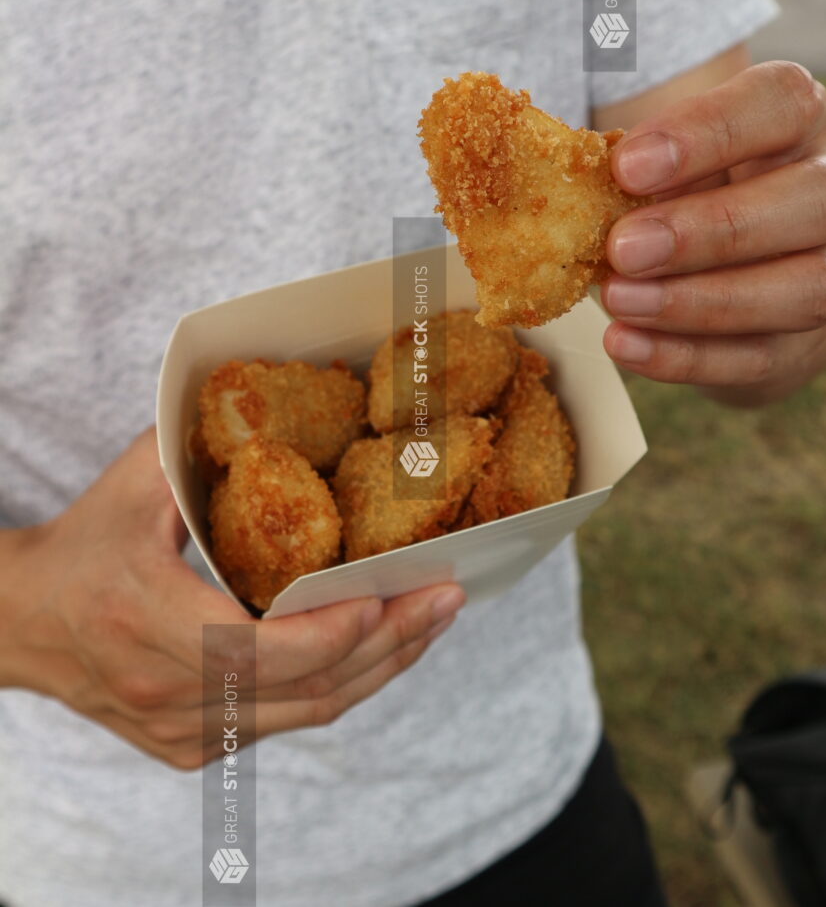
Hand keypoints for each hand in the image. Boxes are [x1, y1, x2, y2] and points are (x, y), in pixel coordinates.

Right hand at [1, 428, 464, 769]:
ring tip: (432, 619)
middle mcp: (167, 694)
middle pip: (305, 690)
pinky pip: (288, 720)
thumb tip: (272, 415)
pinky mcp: (193, 747)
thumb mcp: (132, 484)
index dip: (334, 632)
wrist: (21, 624)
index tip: (391, 595)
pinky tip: (381, 646)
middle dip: (389, 645)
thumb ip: (198, 449)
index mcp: (147, 622)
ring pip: (307, 714)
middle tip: (446, 598)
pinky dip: (342, 683)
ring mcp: (183, 732)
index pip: (259, 650)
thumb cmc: (81, 546)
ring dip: (379, 668)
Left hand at [601, 60, 825, 400]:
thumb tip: (571, 188)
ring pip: (802, 289)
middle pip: (808, 202)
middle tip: (622, 249)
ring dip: (698, 301)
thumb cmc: (680, 194)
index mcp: (794, 124)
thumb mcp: (662, 162)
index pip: (780, 104)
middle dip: (708, 230)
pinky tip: (626, 343)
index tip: (627, 166)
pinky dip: (686, 356)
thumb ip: (632, 166)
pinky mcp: (802, 345)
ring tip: (618, 300)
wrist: (715, 265)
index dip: (707, 133)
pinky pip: (759, 357)